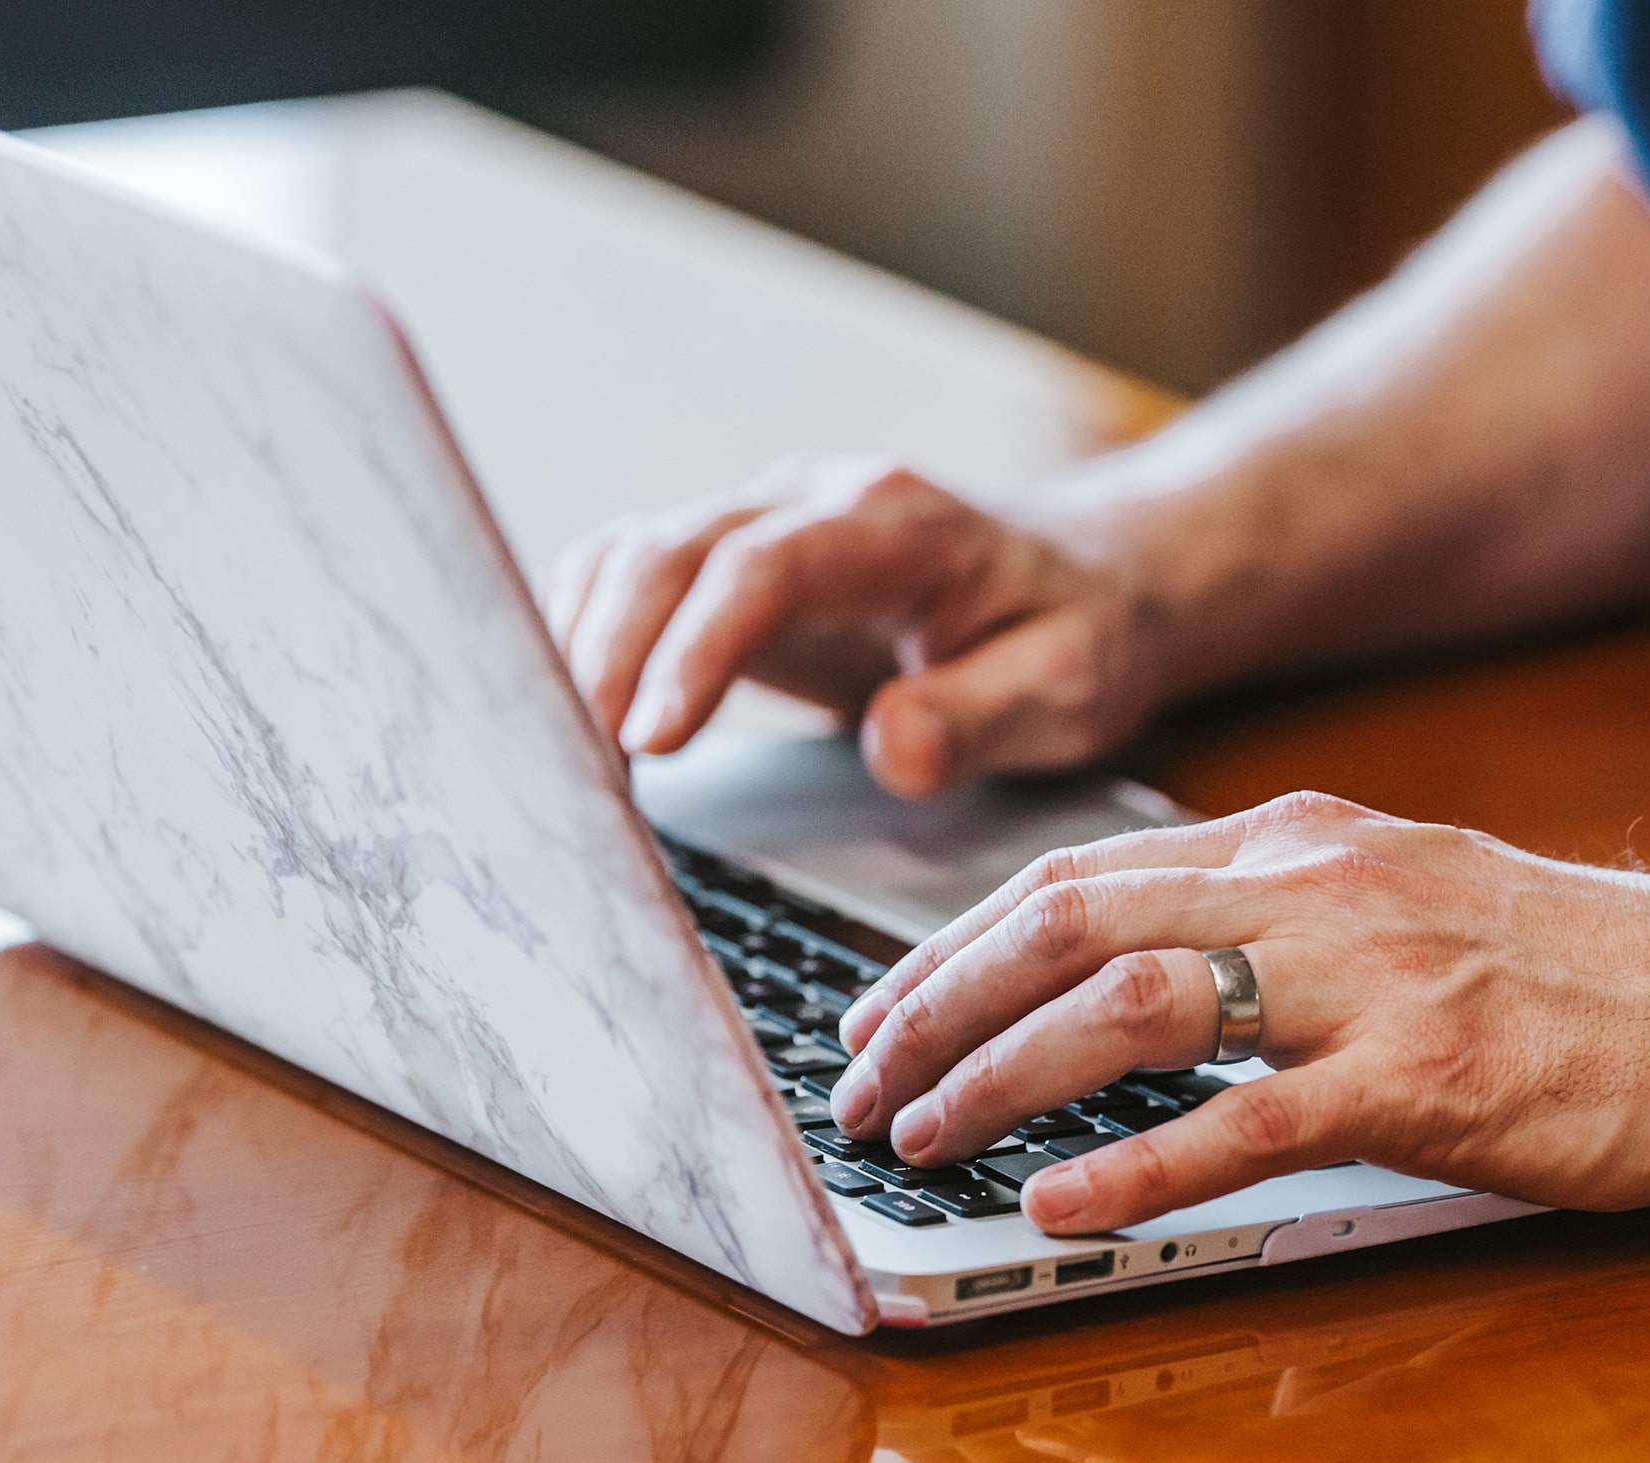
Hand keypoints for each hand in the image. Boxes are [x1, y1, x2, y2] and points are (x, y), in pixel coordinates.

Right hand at [541, 458, 1161, 796]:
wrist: (1090, 581)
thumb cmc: (1079, 637)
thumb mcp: (1069, 688)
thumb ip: (982, 715)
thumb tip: (890, 750)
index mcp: (897, 524)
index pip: (764, 568)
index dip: (695, 648)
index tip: (650, 741)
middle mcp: (814, 502)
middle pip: (668, 551)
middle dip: (604, 658)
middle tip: (570, 773)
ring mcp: (764, 523)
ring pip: (630, 557)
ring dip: (579, 651)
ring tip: (559, 766)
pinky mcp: (732, 564)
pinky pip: (629, 580)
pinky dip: (585, 642)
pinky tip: (570, 723)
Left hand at [827, 792, 1649, 1233]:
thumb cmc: (1581, 971)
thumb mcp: (1407, 902)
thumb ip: (1277, 922)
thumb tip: (1144, 969)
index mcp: (1301, 843)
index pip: (1080, 877)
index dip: (957, 948)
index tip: (888, 1011)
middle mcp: (1316, 889)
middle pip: (1069, 924)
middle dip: (937, 1006)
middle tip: (861, 1082)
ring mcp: (1368, 982)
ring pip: (1129, 1003)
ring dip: (999, 1074)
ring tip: (920, 1137)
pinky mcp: (1424, 1083)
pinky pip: (1243, 1122)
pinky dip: (1133, 1160)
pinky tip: (1060, 1199)